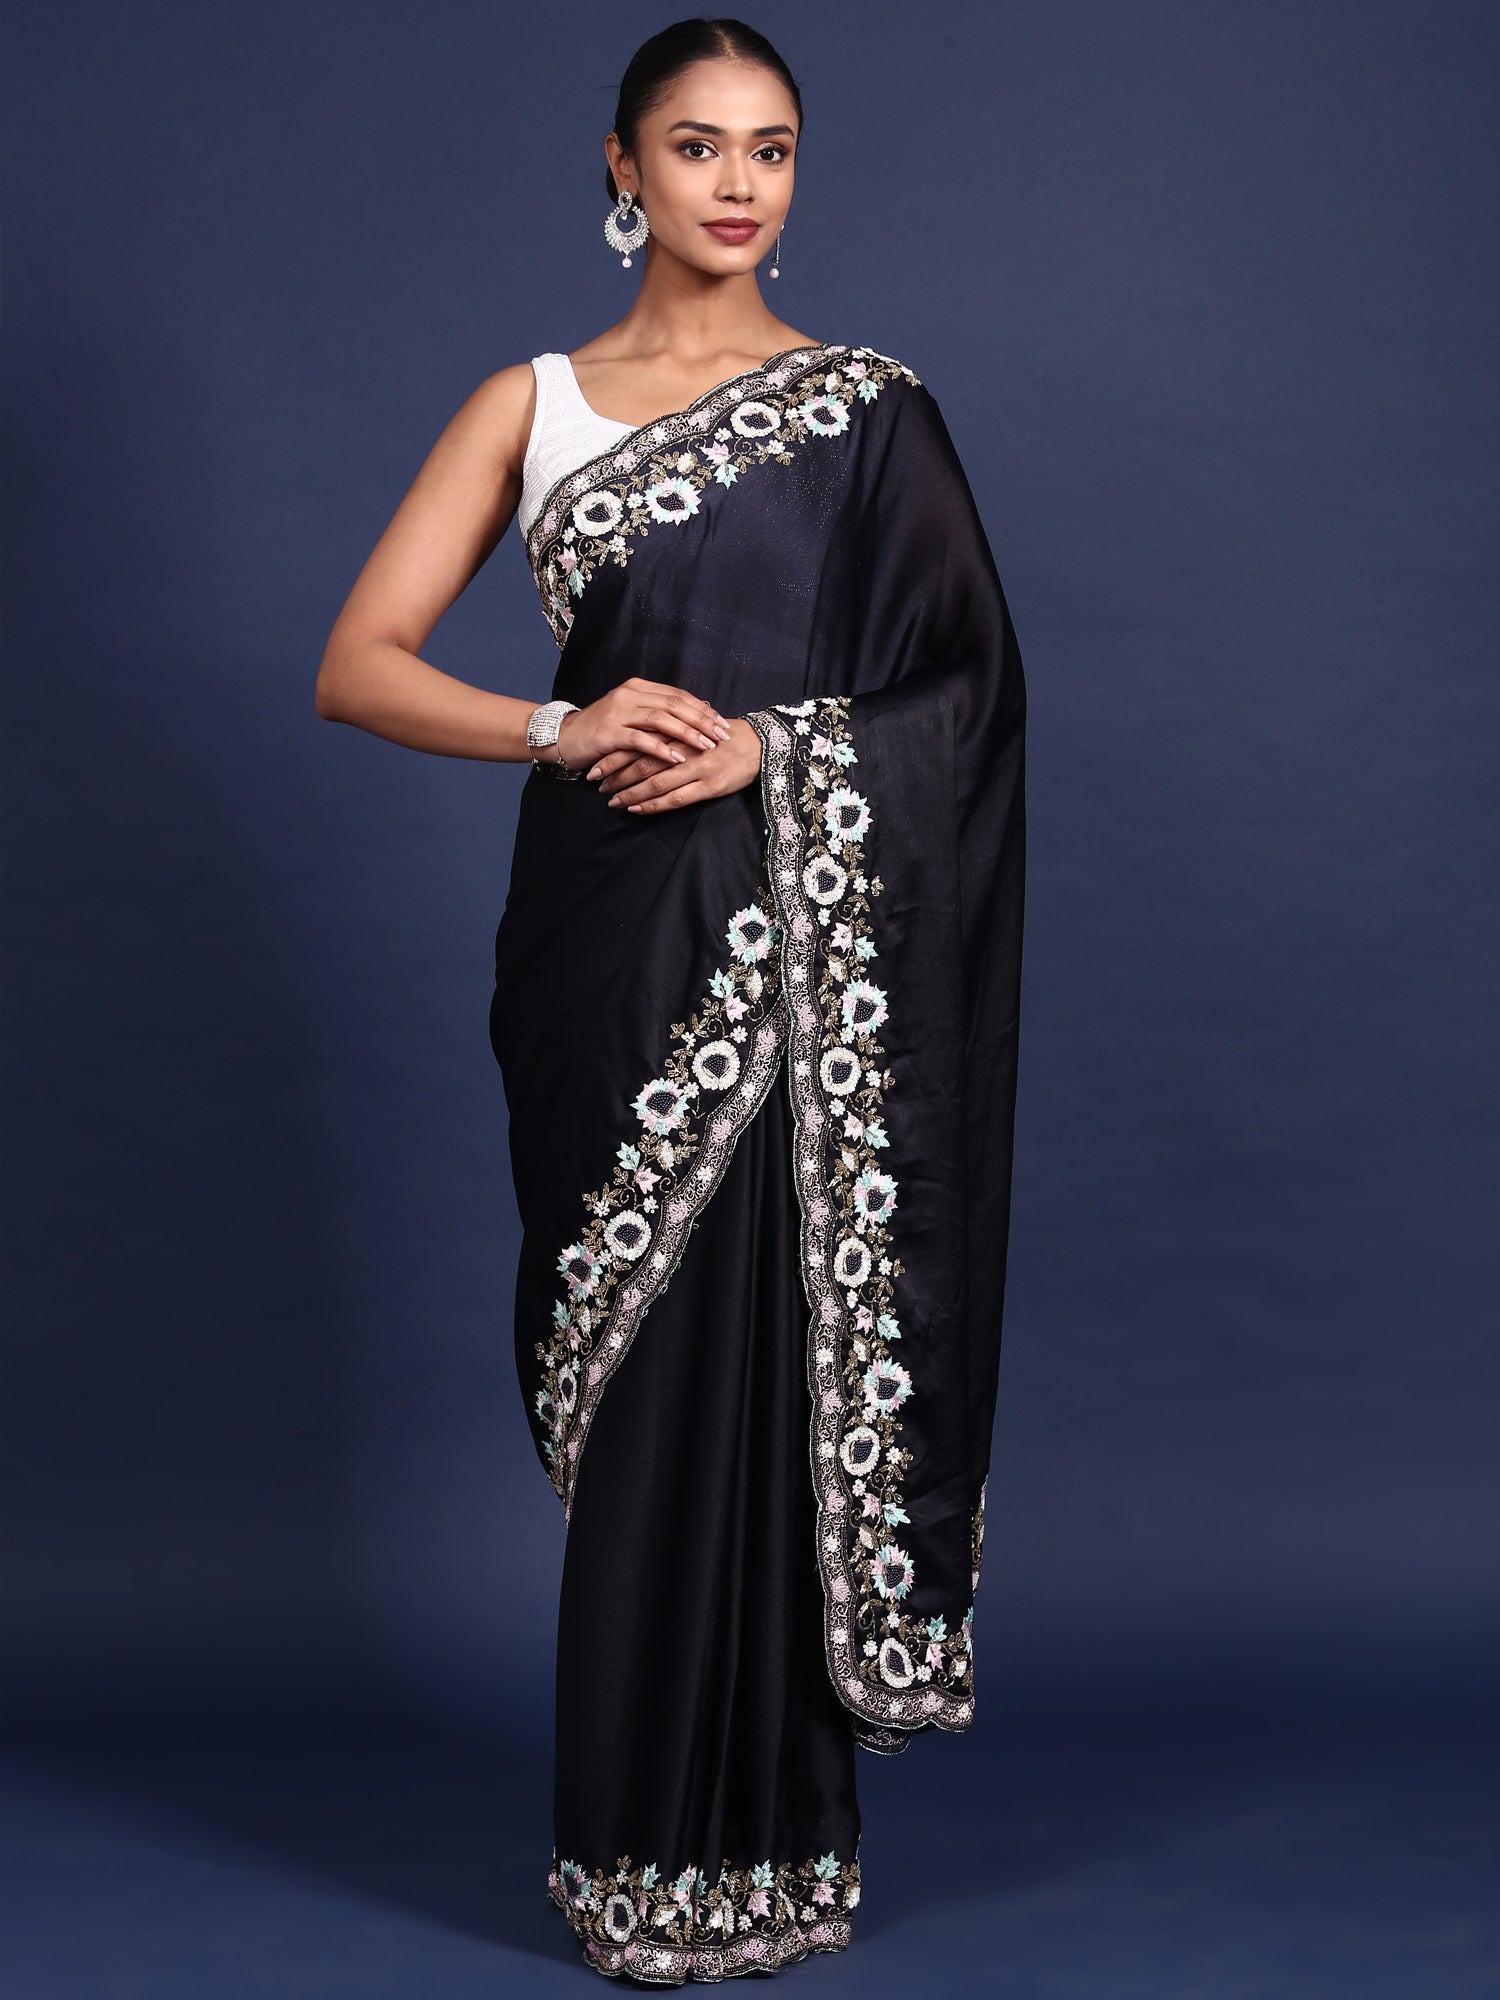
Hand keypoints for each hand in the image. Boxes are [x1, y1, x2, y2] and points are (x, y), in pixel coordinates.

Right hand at [550, 677, 731, 774]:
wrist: (566, 737)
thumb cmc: (604, 730)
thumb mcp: (633, 715)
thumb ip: (660, 712)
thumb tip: (699, 714)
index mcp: (639, 687)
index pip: (678, 695)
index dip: (703, 709)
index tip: (723, 723)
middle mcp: (630, 694)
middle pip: (674, 704)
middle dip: (702, 720)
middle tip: (723, 735)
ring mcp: (618, 712)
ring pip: (661, 719)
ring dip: (687, 733)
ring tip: (707, 746)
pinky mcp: (609, 732)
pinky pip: (641, 740)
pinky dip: (662, 749)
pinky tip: (678, 759)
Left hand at [600, 718, 761, 812]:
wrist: (759, 744)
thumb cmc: (723, 736)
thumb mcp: (694, 726)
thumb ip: (669, 731)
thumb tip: (639, 740)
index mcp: (678, 729)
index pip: (638, 741)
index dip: (614, 754)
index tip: (595, 764)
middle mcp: (684, 747)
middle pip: (641, 761)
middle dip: (615, 774)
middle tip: (596, 784)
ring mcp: (697, 767)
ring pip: (654, 781)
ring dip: (629, 792)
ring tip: (611, 800)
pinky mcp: (709, 785)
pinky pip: (674, 798)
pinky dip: (652, 804)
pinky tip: (636, 808)